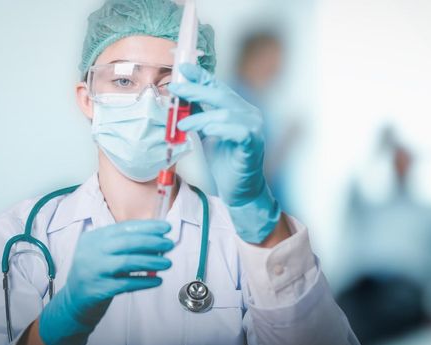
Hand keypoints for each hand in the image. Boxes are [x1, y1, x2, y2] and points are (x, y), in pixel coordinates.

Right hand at [38, 220, 172, 344]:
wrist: (74, 300)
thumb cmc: (97, 272)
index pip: (124, 228)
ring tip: (167, 263)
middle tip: (169, 244)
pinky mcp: (97, 289)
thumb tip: (157, 238)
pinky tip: (157, 280)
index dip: (147, 226)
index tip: (165, 227)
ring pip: (127, 262)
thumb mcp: (104, 252)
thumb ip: (124, 243)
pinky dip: (144, 281)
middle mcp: (90, 251)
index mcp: (94, 238)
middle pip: (126, 242)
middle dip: (152, 242)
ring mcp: (92, 270)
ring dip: (151, 261)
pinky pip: (126, 284)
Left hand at [168, 64, 279, 243]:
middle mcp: (248, 114)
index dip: (201, 76)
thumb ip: (196, 117)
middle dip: (196, 89)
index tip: (183, 69)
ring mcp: (254, 128)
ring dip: (200, 117)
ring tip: (182, 125)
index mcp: (237, 109)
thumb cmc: (224, 162)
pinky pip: (238, 131)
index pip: (218, 86)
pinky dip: (220, 129)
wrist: (239, 190)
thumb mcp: (205, 134)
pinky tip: (207, 133)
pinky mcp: (254, 144)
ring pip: (226, 112)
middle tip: (176, 88)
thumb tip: (178, 100)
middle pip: (221, 94)